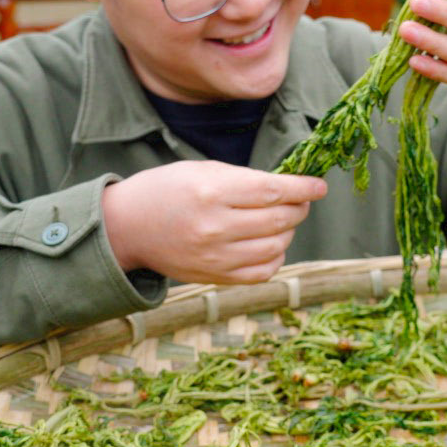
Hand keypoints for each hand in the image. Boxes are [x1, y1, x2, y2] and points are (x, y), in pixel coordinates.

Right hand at [102, 163, 326, 283]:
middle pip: (279, 219)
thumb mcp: (202, 170)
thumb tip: (289, 187)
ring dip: (288, 232)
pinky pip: (262, 272)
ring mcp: (215, 257)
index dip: (303, 188)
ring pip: (276, 247)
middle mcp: (215, 227)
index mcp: (211, 192)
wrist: (127, 227)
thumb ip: (245, 179)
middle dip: (299, 208)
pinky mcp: (215, 277)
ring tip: (282, 220)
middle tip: (301, 200)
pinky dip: (276, 257)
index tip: (319, 185)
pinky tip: (270, 244)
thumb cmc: (165, 190)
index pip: (273, 191)